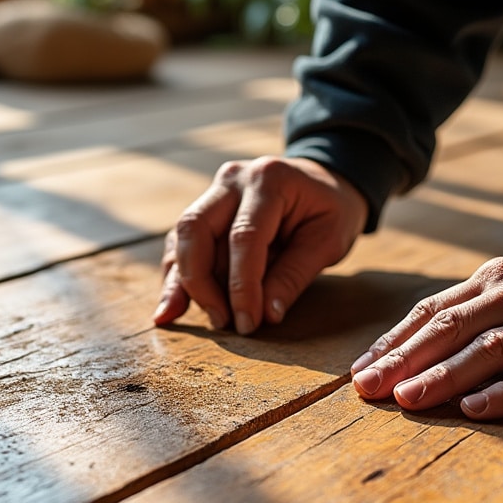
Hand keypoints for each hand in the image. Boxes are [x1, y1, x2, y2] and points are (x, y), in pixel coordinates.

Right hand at [153, 156, 368, 333]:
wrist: (324, 182)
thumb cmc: (331, 210)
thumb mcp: (328, 241)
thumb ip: (294, 276)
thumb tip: (265, 316)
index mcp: (269, 180)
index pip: (244, 237)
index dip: (242, 286)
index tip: (247, 323)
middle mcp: (233, 179)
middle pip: (195, 229)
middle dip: (201, 282)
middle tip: (222, 321)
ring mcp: (214, 192)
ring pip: (181, 238)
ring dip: (185, 283)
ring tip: (195, 319)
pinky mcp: (204, 210)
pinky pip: (181, 244)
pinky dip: (177, 277)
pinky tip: (171, 309)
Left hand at [351, 251, 502, 418]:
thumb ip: (475, 312)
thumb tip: (414, 348)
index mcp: (496, 279)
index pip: (431, 312)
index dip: (391, 343)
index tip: (356, 373)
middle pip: (449, 329)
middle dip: (402, 360)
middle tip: (365, 390)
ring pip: (488, 349)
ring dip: (444, 375)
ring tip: (407, 399)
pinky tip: (476, 410)